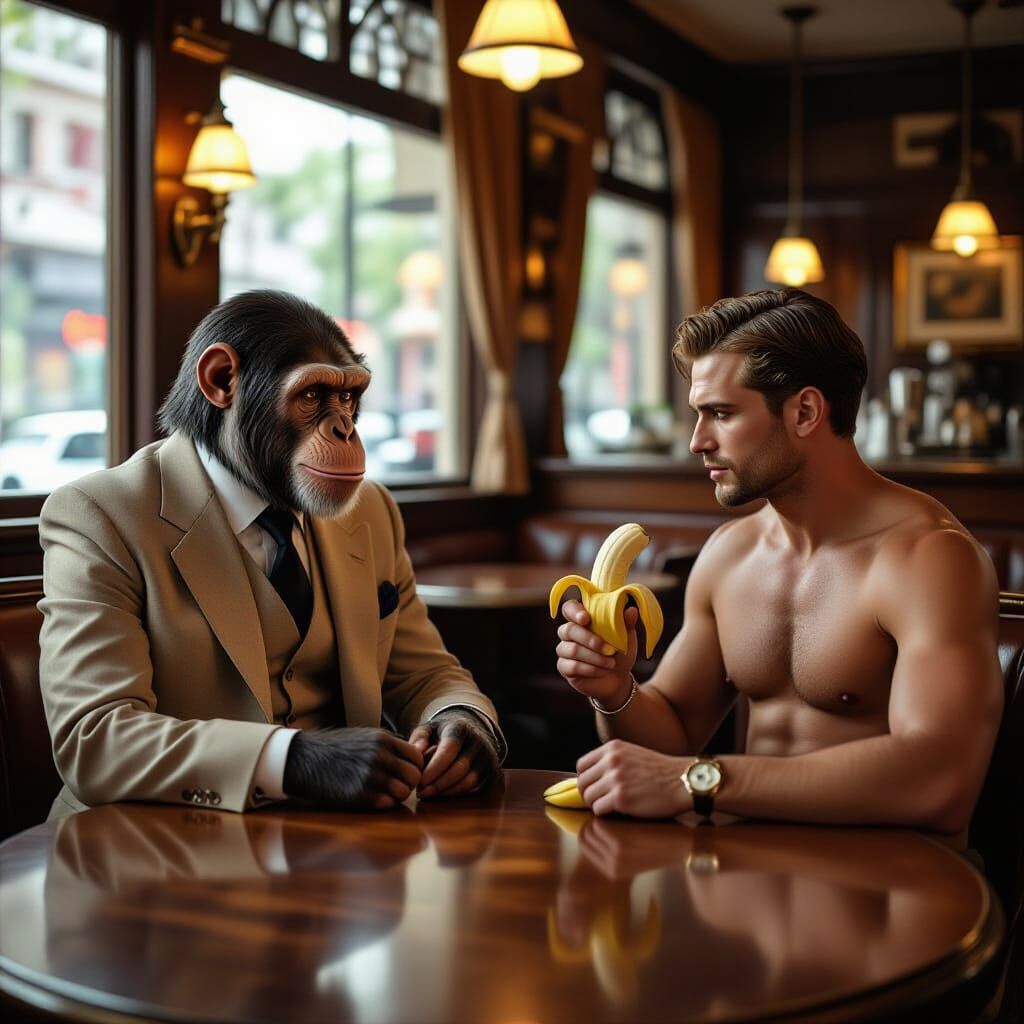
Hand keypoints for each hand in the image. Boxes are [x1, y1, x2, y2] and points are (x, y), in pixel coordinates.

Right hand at [283, 727, 423, 809]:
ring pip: (403, 792)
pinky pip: (387, 804)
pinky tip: (372, 798)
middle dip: (409, 783)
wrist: (305, 759)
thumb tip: (414, 757)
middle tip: (397, 785)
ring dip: (396, 795)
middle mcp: (380, 756)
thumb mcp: (366, 737)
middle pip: (414, 776)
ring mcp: (370, 776)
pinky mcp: (360, 795)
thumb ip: (389, 745)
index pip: (417, 757)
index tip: (406, 772)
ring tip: (384, 792)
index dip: (415, 767)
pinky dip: (383, 803)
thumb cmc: (336, 748)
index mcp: (383, 739)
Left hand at [409, 709, 499, 798]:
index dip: (434, 767)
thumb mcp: (428, 729)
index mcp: (460, 728)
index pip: (449, 749)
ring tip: (428, 794)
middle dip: (438, 784)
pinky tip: (442, 793)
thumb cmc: (443, 732)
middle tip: (420, 792)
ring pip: (468, 781)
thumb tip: (416, 752)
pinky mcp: (491, 771)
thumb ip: (419, 739)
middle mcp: (478, 741)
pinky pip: (475, 788)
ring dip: (447, 791)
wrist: (470, 729)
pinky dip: (457, 793)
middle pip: (459, 768)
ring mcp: (487, 757)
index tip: (420, 781)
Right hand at [556, 600, 638, 706]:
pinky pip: (572, 666)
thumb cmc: (620, 652)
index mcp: (582, 619)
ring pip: (572, 650)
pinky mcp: (564, 667)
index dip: (574, 611)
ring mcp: (564, 650)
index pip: (569, 608)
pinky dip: (591, 669)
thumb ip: (626, 623)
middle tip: (609, 649)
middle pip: (568, 630)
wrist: (618, 678)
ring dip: (595, 657)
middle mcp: (569, 632)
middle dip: (590, 640)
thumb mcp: (626, 637)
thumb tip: (631, 610)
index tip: (586, 619)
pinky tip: (602, 671)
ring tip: (611, 663)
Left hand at [577, 739, 690, 818]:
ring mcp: (615, 779)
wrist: (684, 781)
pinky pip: (598, 809)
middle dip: (589, 794)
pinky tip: (620, 810)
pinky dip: (606, 813)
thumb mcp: (633, 755)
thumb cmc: (661, 772)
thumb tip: (590, 778)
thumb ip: (612, 761)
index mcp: (613, 748)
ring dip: (598, 804)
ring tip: (612, 805)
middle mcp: (611, 761)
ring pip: (588, 797)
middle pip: (582, 783)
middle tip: (601, 800)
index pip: (581, 765)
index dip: (586, 779)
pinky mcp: (621, 798)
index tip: (594, 787)